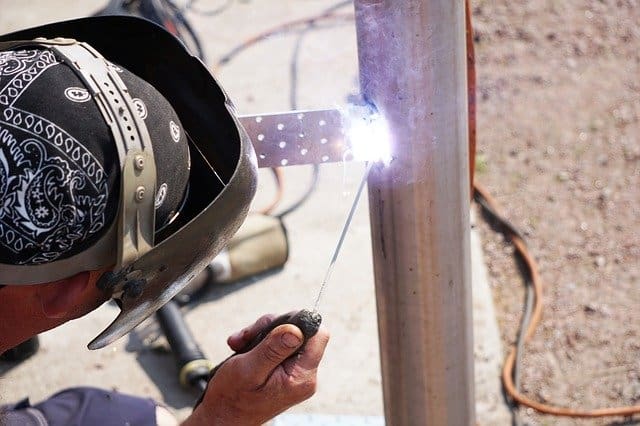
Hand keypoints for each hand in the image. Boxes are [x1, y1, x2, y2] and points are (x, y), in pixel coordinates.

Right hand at [184, 313, 329, 425]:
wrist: (223, 415)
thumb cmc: (233, 397)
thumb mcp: (250, 369)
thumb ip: (273, 349)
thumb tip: (297, 330)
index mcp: (301, 377)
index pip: (319, 335)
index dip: (298, 323)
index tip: (273, 326)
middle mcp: (304, 375)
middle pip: (301, 332)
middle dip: (271, 327)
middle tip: (247, 337)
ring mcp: (295, 372)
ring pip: (287, 334)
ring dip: (261, 334)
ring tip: (240, 344)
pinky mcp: (285, 369)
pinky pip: (278, 344)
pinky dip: (259, 341)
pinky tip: (242, 347)